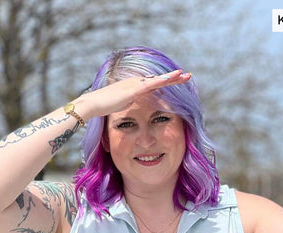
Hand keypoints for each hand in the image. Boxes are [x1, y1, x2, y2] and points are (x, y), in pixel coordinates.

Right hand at [74, 70, 191, 121]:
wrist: (93, 103)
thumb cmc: (104, 106)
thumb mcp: (122, 104)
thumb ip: (130, 101)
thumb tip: (134, 103)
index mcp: (135, 86)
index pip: (155, 83)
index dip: (168, 82)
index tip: (179, 81)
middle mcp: (137, 82)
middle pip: (159, 79)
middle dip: (174, 78)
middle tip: (188, 76)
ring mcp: (135, 84)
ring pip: (158, 80)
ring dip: (172, 77)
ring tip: (185, 75)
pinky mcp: (133, 89)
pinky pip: (151, 84)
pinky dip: (162, 81)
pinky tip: (172, 78)